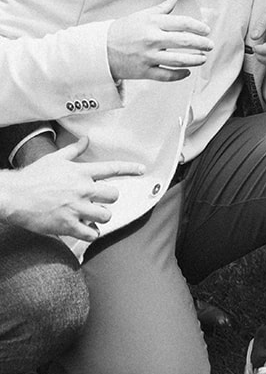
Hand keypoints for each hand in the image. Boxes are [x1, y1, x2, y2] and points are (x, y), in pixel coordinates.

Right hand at [0, 136, 143, 241]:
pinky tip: (88, 230)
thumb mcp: (56, 158)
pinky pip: (90, 233)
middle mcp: (83, 189)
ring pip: (105, 215)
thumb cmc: (34, 176)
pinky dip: (92, 233)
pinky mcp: (67, 225)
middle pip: (113, 195)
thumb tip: (86, 140)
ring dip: (102, 217)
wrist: (16, 196)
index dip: (130, 169)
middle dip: (110, 198)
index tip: (142, 170)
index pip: (112, 168)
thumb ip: (75, 150)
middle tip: (102, 200)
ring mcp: (76, 208)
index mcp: (82, 172)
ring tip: (94, 215)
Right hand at [107, 0, 212, 80]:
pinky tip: (187, 72)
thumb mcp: (143, 15)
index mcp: (154, 23)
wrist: (101, 49)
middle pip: (184, 41)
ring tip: (203, 58)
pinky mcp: (144, 72)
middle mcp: (153, 39)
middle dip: (201, 44)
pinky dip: (179, 75)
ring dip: (194, 60)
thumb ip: (162, 8)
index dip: (198, 27)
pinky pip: (166, 75)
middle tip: (210, 45)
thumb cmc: (124, 30)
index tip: (206, 30)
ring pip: (178, 59)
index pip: (182, 23)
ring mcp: (148, 56)